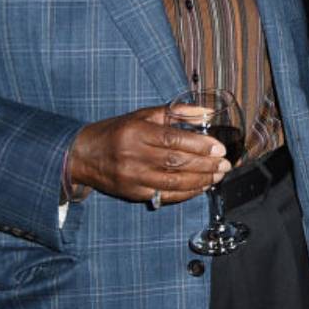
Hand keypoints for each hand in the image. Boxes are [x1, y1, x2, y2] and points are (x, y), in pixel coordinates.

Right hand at [67, 105, 230, 203]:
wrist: (83, 155)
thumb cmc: (117, 131)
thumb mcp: (143, 115)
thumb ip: (177, 113)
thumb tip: (208, 112)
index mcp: (136, 132)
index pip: (173, 140)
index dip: (199, 145)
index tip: (219, 148)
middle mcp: (133, 156)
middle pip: (176, 162)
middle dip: (206, 164)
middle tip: (225, 164)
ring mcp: (133, 177)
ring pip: (173, 182)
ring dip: (200, 181)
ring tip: (218, 176)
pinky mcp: (133, 194)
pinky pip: (165, 195)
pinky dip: (186, 193)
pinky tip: (201, 187)